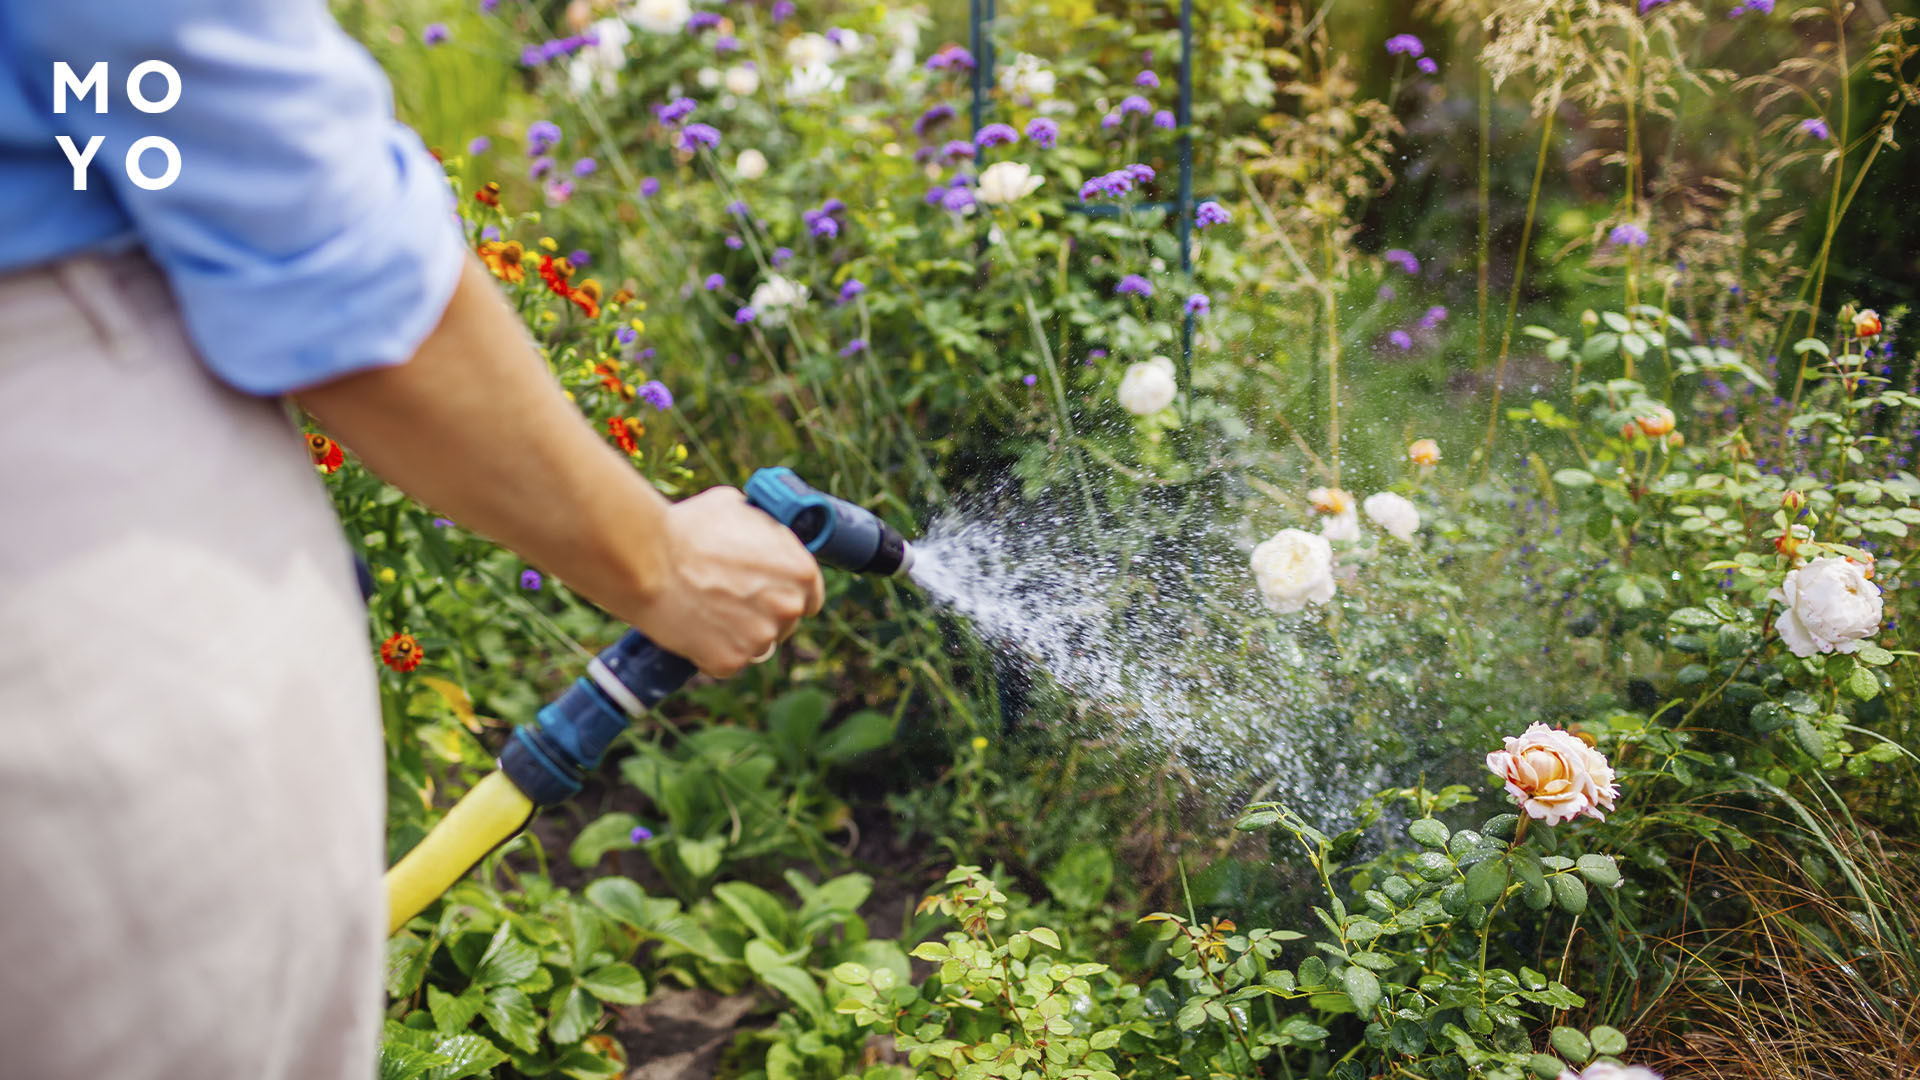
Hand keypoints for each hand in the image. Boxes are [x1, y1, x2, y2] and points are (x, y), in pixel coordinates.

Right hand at [624, 486, 824, 676]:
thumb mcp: (737, 508)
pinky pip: (726, 662)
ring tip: (706, 611)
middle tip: (729, 600)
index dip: (788, 594)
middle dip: (761, 614)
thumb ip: (762, 529)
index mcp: (802, 571)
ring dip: (738, 635)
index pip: (811, 597)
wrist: (646, 560)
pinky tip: (693, 628)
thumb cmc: (689, 528)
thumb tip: (759, 529)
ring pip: (755, 644)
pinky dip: (712, 652)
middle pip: (784, 623)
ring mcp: (760, 639)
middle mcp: (789, 608)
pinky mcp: (730, 662)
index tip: (770, 594)